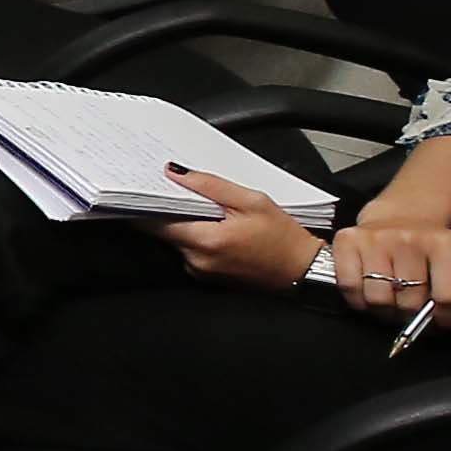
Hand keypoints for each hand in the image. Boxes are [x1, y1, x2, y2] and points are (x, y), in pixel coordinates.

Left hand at [157, 171, 325, 288]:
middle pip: (164, 231)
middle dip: (171, 211)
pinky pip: (190, 252)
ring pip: (177, 241)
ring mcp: (200, 272)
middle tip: (188, 196)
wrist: (303, 271)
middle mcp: (196, 261)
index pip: (154, 222)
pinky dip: (197, 238)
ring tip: (214, 215)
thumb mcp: (251, 201)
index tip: (147, 188)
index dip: (148, 203)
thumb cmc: (284, 238)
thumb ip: (210, 185)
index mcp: (205, 241)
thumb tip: (177, 173)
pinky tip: (220, 230)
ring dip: (186, 225)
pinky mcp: (205, 277)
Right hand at [318, 207, 450, 320]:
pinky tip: (372, 293)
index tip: (444, 319)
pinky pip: (349, 288)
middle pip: (410, 304)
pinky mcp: (347, 241)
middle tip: (417, 310)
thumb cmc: (439, 249)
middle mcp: (409, 238)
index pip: (448, 299)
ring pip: (378, 300)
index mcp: (446, 243)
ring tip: (396, 303)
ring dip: (386, 310)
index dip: (448, 319)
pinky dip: (359, 299)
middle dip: (415, 316)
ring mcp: (375, 239)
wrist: (403, 218)